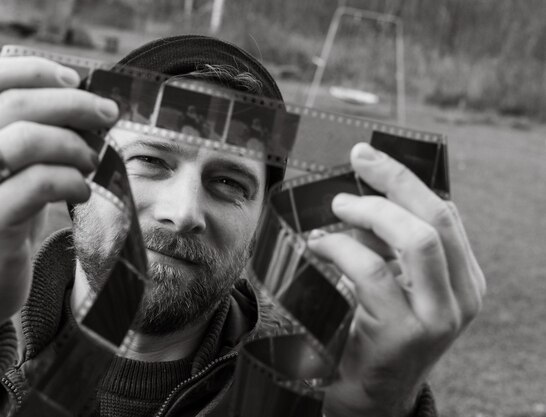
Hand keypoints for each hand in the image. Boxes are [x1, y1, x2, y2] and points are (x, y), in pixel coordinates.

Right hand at [0, 57, 118, 383]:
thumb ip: (19, 139)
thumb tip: (85, 110)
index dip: (34, 70)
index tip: (76, 79)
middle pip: (13, 104)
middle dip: (72, 104)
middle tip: (107, 115)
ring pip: (27, 140)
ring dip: (74, 145)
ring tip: (92, 161)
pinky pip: (40, 183)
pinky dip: (73, 181)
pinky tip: (82, 191)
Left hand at [308, 143, 485, 416]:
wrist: (369, 392)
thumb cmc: (376, 329)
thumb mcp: (397, 283)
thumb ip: (391, 245)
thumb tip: (362, 193)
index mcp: (464, 277)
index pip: (445, 211)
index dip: (405, 177)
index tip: (369, 156)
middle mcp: (462, 295)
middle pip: (436, 216)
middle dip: (392, 181)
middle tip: (354, 165)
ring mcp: (438, 316)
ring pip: (415, 238)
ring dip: (369, 212)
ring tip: (337, 208)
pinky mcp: (405, 333)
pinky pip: (371, 271)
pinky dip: (340, 249)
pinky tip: (319, 247)